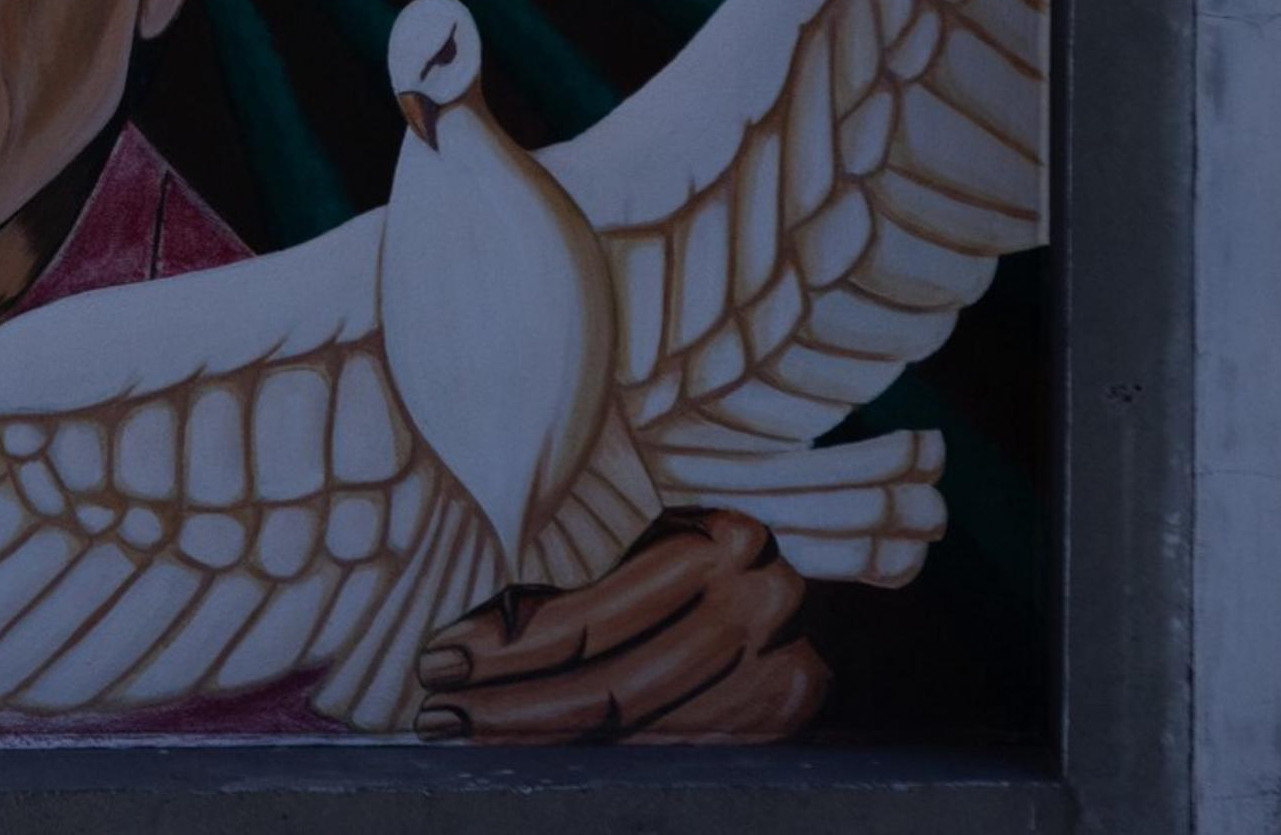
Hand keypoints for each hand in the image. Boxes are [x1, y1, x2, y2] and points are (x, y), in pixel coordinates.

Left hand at [412, 507, 828, 742]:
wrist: (844, 593)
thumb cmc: (729, 544)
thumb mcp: (672, 526)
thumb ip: (606, 570)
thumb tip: (495, 621)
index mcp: (722, 542)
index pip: (594, 618)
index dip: (509, 647)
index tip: (441, 656)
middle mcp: (755, 613)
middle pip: (610, 688)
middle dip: (508, 706)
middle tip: (436, 712)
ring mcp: (775, 680)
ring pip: (634, 729)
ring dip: (536, 738)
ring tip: (463, 734)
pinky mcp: (779, 728)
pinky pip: (667, 750)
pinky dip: (592, 755)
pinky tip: (531, 752)